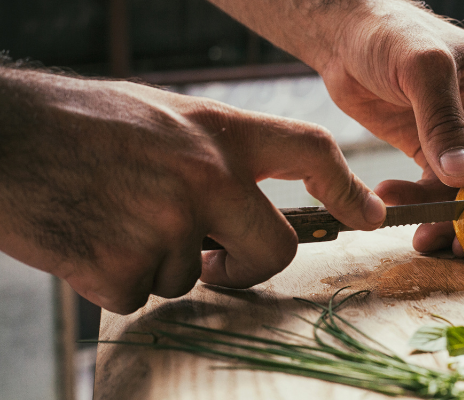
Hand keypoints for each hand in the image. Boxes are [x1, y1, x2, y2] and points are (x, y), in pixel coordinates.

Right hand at [0, 69, 384, 313]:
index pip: (311, 151)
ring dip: (157, 263)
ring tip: (111, 217)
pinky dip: (114, 280)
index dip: (348, 187)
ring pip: (191, 277)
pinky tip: (86, 238)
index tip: (368, 214)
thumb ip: (213, 154)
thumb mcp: (163, 116)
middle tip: (217, 262)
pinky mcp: (121, 267)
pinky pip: (139, 295)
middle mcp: (206, 177)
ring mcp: (167, 225)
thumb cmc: (77, 124)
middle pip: (273, 251)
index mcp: (218, 132)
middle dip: (248, 267)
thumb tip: (247, 205)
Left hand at [320, 1, 463, 253]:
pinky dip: (419, 206)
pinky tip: (391, 199)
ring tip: (418, 233)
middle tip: (459, 246)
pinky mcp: (437, 154)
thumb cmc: (394, 34)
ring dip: (449, 220)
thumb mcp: (424, 70)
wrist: (347, 35)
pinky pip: (439, 193)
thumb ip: (444, 122)